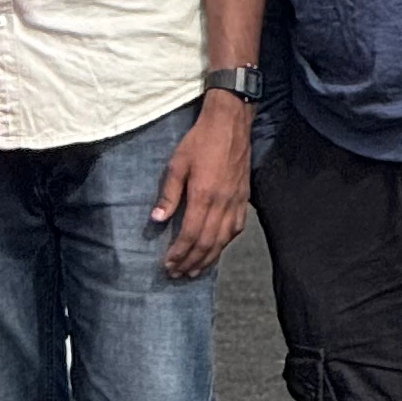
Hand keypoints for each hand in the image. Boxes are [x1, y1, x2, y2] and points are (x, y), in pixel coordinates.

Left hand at [151, 96, 251, 280]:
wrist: (230, 125)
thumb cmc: (200, 141)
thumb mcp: (177, 163)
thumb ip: (168, 194)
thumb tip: (157, 220)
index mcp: (204, 195)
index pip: (191, 234)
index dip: (179, 253)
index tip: (168, 265)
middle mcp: (223, 204)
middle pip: (208, 243)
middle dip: (192, 262)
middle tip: (178, 275)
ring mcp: (236, 203)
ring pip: (223, 240)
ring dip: (208, 259)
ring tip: (194, 271)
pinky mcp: (244, 199)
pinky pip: (235, 230)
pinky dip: (224, 245)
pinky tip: (216, 250)